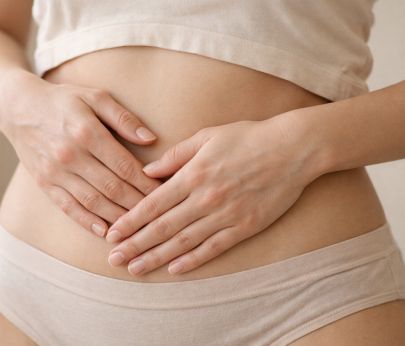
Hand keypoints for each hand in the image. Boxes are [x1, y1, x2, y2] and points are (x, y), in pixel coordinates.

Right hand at [0, 72, 161, 236]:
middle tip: (159, 216)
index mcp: (87, 132)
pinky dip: (87, 222)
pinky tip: (105, 232)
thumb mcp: (95, 97)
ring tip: (139, 228)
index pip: (125, 166)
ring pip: (93, 202)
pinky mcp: (44, 184)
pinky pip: (68, 207)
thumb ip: (124, 118)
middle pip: (113, 187)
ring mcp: (55, 172)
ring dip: (118, 217)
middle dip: (139, 204)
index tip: (166, 193)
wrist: (18, 107)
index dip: (148, 183)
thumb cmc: (64, 100)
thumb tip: (151, 139)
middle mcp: (70, 155)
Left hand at [105, 114, 320, 274]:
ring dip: (156, 257)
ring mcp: (225, 215)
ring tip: (135, 269)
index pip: (152, 204)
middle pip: (162, 227)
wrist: (292, 149)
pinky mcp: (245, 226)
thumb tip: (148, 172)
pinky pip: (214, 247)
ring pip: (183, 242)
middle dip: (135, 244)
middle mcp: (205, 198)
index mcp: (193, 175)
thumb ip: (176, 155)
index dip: (130, 221)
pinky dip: (193, 260)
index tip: (112, 234)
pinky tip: (175, 269)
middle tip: (114, 259)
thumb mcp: (207, 136)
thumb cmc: (248, 137)